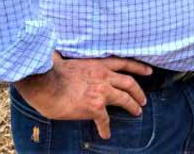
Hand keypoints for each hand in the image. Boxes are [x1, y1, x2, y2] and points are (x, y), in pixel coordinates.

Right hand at [14, 52, 152, 138]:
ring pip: (125, 99)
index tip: (149, 71)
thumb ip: (79, 63)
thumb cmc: (50, 71)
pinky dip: (106, 127)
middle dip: (139, 92)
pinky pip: (104, 120)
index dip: (139, 67)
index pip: (125, 63)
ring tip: (137, 112)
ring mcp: (101, 91)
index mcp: (98, 64)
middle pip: (129, 83)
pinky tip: (106, 134)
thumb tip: (70, 60)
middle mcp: (104, 76)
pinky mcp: (95, 107)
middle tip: (143, 100)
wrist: (44, 83)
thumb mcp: (70, 60)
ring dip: (133, 106)